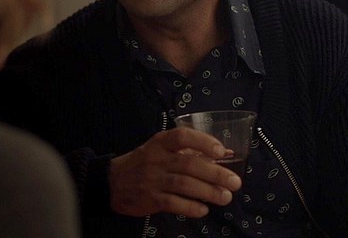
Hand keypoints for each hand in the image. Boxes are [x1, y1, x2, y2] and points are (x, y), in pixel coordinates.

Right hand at [108, 128, 242, 217]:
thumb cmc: (144, 163)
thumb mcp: (161, 149)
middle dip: (215, 174)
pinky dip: (191, 207)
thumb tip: (226, 154)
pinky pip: (174, 203)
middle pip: (189, 164)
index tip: (222, 152)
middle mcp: (157, 159)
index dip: (204, 142)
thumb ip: (190, 151)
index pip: (183, 136)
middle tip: (235, 182)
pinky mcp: (150, 199)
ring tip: (225, 197)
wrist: (112, 182)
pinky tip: (204, 209)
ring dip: (208, 192)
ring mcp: (153, 179)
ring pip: (184, 185)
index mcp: (161, 142)